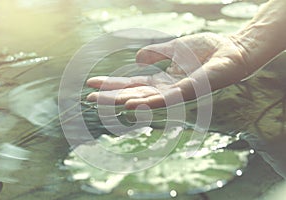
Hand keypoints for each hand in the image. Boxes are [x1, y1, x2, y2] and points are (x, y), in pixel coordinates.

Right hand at [86, 32, 250, 108]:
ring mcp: (178, 93)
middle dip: (113, 97)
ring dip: (127, 102)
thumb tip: (136, 59)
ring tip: (107, 103)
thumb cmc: (207, 49)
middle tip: (90, 98)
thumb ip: (156, 54)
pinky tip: (134, 104)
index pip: (132, 85)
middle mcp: (167, 90)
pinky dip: (151, 102)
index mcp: (162, 80)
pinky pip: (168, 98)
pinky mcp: (191, 90)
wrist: (232, 49)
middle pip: (135, 94)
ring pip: (148, 100)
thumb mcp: (175, 49)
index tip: (92, 84)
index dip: (113, 85)